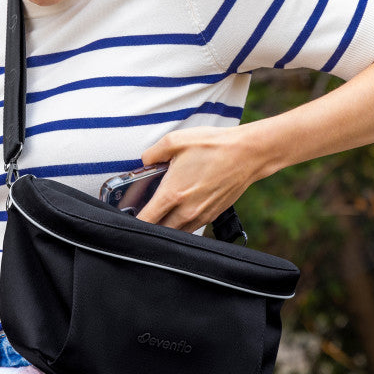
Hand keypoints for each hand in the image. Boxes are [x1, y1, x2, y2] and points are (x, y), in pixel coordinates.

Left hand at [139, 125, 257, 230]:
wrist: (248, 154)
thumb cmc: (213, 146)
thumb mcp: (175, 140)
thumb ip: (152, 153)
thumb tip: (144, 162)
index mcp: (172, 194)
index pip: (145, 220)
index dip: (131, 222)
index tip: (125, 218)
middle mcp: (186, 210)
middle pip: (158, 231)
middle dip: (147, 226)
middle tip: (142, 213)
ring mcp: (201, 216)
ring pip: (175, 232)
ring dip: (165, 227)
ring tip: (160, 212)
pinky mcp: (212, 215)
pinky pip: (190, 228)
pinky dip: (181, 224)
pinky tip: (179, 209)